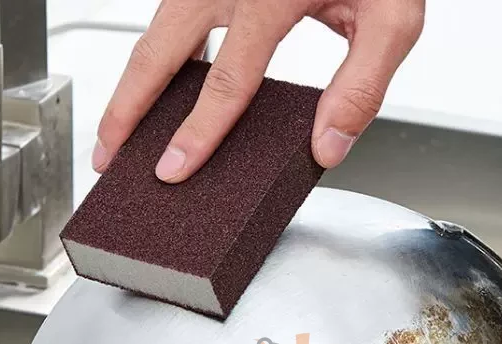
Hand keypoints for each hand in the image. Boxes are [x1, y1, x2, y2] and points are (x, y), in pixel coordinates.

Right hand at [93, 0, 424, 180]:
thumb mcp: (393, 19)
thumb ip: (363, 85)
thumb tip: (326, 147)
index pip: (228, 77)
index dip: (199, 130)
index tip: (174, 168)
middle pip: (161, 48)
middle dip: (128, 108)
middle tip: (108, 155)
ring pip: (156, 31)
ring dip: (132, 83)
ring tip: (117, 130)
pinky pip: (174, 17)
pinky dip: (158, 58)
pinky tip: (156, 89)